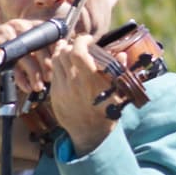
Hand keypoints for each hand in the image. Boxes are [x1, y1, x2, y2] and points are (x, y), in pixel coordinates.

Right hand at [0, 19, 60, 96]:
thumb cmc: (9, 51)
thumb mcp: (26, 47)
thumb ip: (42, 51)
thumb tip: (62, 64)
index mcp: (31, 25)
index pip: (50, 35)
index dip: (57, 51)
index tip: (60, 65)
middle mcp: (21, 26)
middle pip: (39, 46)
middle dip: (47, 65)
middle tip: (50, 78)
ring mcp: (7, 35)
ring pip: (26, 56)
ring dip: (34, 74)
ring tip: (38, 86)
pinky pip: (11, 64)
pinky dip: (20, 78)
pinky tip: (26, 86)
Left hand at [47, 32, 123, 152]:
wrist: (90, 135)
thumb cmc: (107, 113)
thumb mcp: (118, 93)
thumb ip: (119, 71)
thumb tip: (122, 55)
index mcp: (89, 81)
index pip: (77, 52)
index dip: (82, 40)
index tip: (88, 40)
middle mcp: (72, 84)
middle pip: (63, 53)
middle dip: (71, 45)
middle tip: (79, 45)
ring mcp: (61, 89)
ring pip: (55, 61)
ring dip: (62, 53)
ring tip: (71, 53)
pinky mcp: (54, 95)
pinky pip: (53, 74)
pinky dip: (58, 67)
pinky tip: (67, 68)